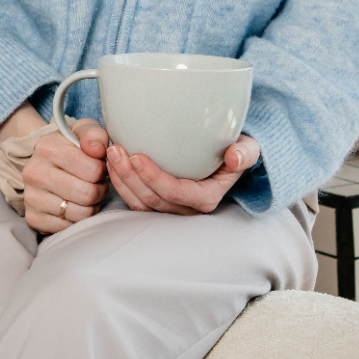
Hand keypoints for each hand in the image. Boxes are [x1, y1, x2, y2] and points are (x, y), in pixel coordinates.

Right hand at [21, 118, 108, 233]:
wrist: (44, 160)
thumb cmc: (71, 146)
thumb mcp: (84, 130)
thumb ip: (95, 135)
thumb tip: (98, 150)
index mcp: (47, 148)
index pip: (93, 170)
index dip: (102, 171)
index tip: (98, 167)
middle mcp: (35, 173)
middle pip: (87, 194)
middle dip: (99, 190)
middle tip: (96, 183)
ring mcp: (31, 197)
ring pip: (80, 214)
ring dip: (91, 206)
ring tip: (87, 193)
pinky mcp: (33, 218)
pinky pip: (68, 228)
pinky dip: (77, 219)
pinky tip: (75, 205)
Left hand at [106, 135, 259, 214]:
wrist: (229, 157)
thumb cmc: (236, 151)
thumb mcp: (248, 149)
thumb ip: (245, 153)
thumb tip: (234, 157)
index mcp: (206, 198)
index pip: (175, 192)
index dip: (154, 177)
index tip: (137, 156)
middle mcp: (187, 209)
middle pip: (152, 199)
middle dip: (130, 176)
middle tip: (115, 149)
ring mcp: (171, 209)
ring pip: (140, 203)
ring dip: (121, 180)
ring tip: (110, 154)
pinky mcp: (158, 203)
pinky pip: (135, 201)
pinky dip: (121, 183)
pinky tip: (111, 163)